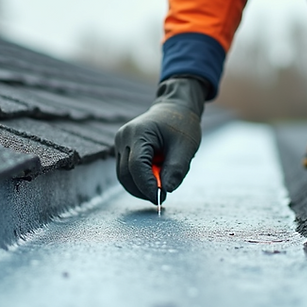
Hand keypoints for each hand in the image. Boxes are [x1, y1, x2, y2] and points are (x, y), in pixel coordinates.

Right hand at [115, 76, 206, 203]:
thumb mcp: (185, 147)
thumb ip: (176, 169)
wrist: (175, 108)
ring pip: (123, 175)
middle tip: (161, 197)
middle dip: (142, 190)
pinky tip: (154, 178)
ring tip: (160, 186)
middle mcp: (124, 137)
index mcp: (138, 133)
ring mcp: (120, 142)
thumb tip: (166, 190)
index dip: (146, 185)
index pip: (136, 166)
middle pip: (125, 174)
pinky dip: (139, 179)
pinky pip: (126, 170)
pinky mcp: (122, 148)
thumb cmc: (182, 124)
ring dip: (140, 186)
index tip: (160, 197)